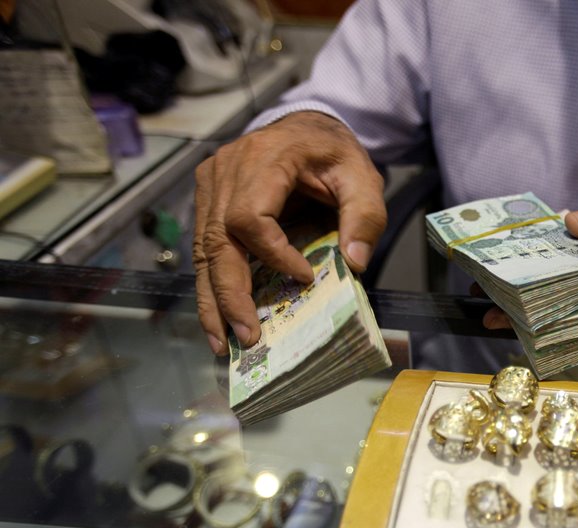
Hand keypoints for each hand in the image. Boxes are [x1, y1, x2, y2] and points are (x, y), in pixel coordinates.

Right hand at [193, 111, 386, 353]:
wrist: (307, 127)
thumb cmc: (334, 153)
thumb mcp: (362, 177)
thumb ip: (364, 217)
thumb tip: (354, 264)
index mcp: (264, 158)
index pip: (251, 216)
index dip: (273, 254)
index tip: (305, 277)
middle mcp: (226, 171)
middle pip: (217, 240)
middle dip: (230, 293)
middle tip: (247, 335)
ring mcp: (211, 185)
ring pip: (203, 251)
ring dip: (213, 299)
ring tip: (224, 341)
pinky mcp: (208, 201)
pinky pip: (205, 248)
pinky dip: (212, 286)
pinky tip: (219, 318)